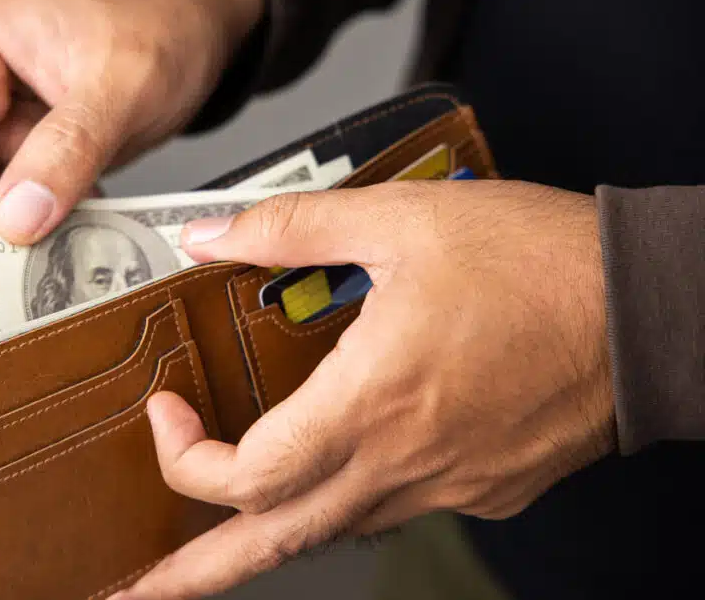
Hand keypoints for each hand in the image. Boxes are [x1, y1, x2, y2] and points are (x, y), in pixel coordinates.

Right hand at [0, 0, 261, 242]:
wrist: (201, 9)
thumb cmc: (165, 15)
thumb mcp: (123, 86)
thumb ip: (68, 150)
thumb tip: (16, 216)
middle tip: (28, 265)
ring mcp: (0, 102)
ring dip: (26, 221)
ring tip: (63, 250)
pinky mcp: (30, 132)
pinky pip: (24, 187)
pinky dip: (50, 212)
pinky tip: (80, 231)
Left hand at [111, 180, 616, 598]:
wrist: (647, 309)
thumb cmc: (538, 265)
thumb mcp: (401, 219)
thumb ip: (292, 227)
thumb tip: (209, 234)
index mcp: (372, 399)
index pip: (247, 474)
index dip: (185, 457)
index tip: (168, 414)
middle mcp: (402, 461)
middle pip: (273, 544)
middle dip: (192, 575)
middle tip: (134, 592)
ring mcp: (442, 487)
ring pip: (330, 533)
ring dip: (264, 538)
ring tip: (214, 548)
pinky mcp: (477, 489)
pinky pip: (388, 510)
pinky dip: (342, 502)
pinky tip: (333, 475)